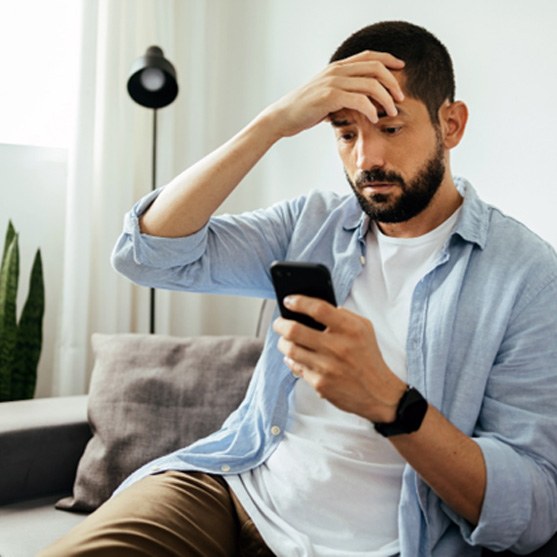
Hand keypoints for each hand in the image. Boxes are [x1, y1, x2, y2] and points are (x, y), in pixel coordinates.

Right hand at [262, 50, 404, 139]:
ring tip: (391, 112)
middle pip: (376, 68)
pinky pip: (359, 100)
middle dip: (393, 83)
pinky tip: (374, 119)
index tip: (401, 70)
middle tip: (400, 98)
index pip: (369, 57)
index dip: (389, 60)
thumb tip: (358, 103)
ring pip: (371, 84)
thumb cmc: (303, 110)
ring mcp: (333, 82)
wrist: (283, 117)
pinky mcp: (330, 97)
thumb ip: (342, 94)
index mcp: (337, 68)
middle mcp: (337, 71)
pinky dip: (371, 110)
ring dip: (386, 99)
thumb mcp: (325, 97)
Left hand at [273, 295, 406, 421]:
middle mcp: (337, 347)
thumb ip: (343, 315)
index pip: (318, 309)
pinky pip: (296, 367)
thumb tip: (314, 307)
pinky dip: (292, 361)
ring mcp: (327, 367)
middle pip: (294, 330)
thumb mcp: (364, 328)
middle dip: (280, 324)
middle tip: (279, 323)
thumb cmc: (368, 357)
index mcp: (350, 329)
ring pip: (290, 349)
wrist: (378, 393)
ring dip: (283, 343)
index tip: (289, 301)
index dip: (299, 302)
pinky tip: (294, 357)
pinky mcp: (320, 384)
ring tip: (285, 340)